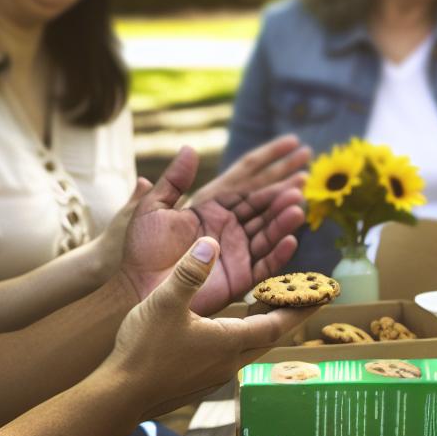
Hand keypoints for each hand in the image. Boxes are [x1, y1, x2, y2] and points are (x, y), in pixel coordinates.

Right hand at [106, 238, 317, 420]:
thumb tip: (211, 243)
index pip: (277, 323)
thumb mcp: (165, 303)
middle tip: (306, 299)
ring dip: (264, 327)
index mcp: (229, 342)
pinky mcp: (199, 382)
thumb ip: (190, 272)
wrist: (118, 397)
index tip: (321, 295)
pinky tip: (230, 331)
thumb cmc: (142, 350)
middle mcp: (229, 362)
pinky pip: (231, 356)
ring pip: (251, 347)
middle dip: (289, 316)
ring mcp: (214, 376)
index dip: (300, 307)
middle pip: (270, 337)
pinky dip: (242, 338)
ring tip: (271, 308)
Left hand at [118, 147, 304, 313]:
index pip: (246, 194)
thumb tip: (188, 148)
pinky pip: (264, 265)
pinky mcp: (239, 278)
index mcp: (213, 212)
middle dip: (280, 201)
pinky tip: (289, 240)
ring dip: (282, 222)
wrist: (137, 287)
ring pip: (266, 235)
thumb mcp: (154, 208)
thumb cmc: (142, 249)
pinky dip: (278, 254)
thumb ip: (174, 180)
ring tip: (296, 210)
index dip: (267, 184)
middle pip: (261, 212)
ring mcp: (236, 254)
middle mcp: (229, 231)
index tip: (286, 175)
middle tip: (299, 188)